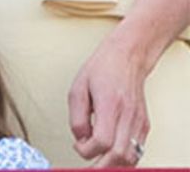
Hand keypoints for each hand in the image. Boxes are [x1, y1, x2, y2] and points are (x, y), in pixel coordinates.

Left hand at [70, 34, 150, 165]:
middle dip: (101, 166)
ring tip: (98, 162)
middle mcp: (128, 116)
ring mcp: (139, 123)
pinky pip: (137, 151)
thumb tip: (80, 140)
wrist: (127, 59)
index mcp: (110, 106)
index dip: (87, 150)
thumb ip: (77, 118)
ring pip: (131, 158)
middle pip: (119, 155)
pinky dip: (124, 159)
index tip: (78, 146)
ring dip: (113, 165)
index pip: (103, 141)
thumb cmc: (101, 70)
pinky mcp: (144, 126)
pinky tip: (111, 156)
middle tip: (87, 165)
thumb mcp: (77, 90)